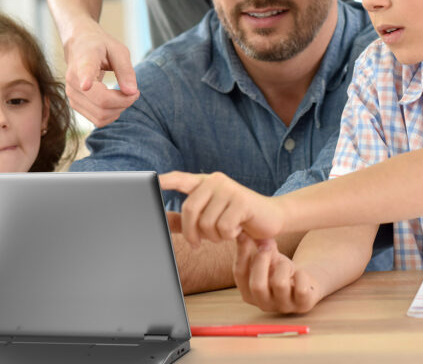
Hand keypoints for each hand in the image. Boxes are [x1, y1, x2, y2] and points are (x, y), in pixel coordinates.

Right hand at [62, 19, 138, 126]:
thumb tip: (132, 92)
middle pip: (102, 103)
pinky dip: (112, 115)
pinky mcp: (75, 105)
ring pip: (101, 116)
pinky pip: (98, 120)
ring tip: (124, 94)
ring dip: (119, 109)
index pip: (83, 73)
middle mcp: (74, 81)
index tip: (86, 85)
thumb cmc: (101, 47)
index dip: (86, 80)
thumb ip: (126, 70)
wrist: (79, 46)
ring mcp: (72, 95)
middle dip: (124, 102)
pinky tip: (115, 101)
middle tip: (134, 91)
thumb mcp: (118, 51)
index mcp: (84, 61)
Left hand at [160, 171, 285, 246]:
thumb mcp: (211, 217)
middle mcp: (215, 181)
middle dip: (191, 232)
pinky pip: (223, 228)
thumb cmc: (237, 219)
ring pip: (206, 223)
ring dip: (214, 236)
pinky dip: (229, 235)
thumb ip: (187, 219)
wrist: (271, 218)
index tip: (151, 182)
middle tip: (197, 244)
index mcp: (205, 182)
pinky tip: (240, 228)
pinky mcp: (242, 201)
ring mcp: (229, 189)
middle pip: (189, 209)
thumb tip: (163, 221)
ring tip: (227, 231)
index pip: (180, 179)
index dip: (165, 181)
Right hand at [233, 234, 321, 313]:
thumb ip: (257, 247)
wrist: (307, 285)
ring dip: (283, 266)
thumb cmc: (281, 272)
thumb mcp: (268, 259)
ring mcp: (284, 306)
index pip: (240, 274)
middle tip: (267, 248)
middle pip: (257, 286)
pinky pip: (301, 289)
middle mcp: (264, 304)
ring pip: (280, 284)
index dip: (242, 252)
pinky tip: (300, 273)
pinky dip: (301, 275)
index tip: (247, 235)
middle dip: (261, 262)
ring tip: (285, 264)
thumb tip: (243, 231)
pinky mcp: (302, 305)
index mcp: (249, 294)